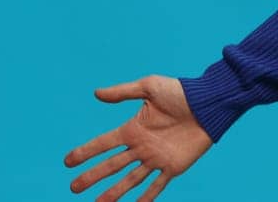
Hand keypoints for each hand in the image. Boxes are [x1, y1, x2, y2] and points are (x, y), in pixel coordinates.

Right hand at [64, 75, 210, 200]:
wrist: (210, 102)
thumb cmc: (181, 92)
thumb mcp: (150, 87)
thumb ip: (123, 92)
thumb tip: (96, 93)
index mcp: (133, 129)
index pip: (103, 143)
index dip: (85, 152)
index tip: (67, 161)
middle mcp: (141, 146)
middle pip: (112, 165)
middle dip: (92, 177)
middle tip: (74, 188)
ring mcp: (156, 158)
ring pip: (130, 180)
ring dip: (114, 192)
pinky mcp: (173, 166)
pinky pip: (157, 185)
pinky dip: (146, 198)